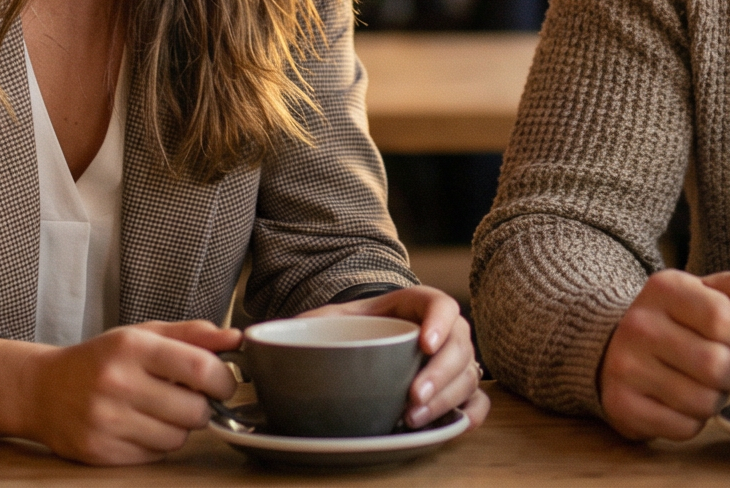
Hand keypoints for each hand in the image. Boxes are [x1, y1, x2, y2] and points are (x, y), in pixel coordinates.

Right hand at [17, 321, 242, 464]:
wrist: (41, 390)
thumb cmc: (101, 359)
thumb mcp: (142, 335)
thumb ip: (192, 335)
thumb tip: (236, 338)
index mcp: (132, 347)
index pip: (200, 368)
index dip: (223, 380)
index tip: (222, 383)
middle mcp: (117, 383)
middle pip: (194, 411)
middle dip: (201, 406)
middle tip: (188, 398)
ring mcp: (106, 421)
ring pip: (177, 439)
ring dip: (178, 428)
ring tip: (159, 411)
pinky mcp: (100, 452)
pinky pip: (154, 456)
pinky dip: (155, 444)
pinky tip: (138, 426)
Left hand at [304, 285, 490, 429]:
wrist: (348, 350)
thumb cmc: (336, 333)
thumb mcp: (317, 323)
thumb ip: (296, 328)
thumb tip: (254, 339)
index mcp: (411, 305)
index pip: (440, 303)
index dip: (439, 321)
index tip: (422, 344)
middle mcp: (437, 332)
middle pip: (460, 344)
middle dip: (440, 373)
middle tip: (412, 398)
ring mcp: (448, 362)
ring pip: (469, 374)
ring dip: (447, 399)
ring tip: (412, 419)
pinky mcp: (451, 391)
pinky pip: (476, 401)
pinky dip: (469, 413)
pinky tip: (451, 425)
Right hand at [596, 267, 729, 441]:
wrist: (616, 347)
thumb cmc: (678, 319)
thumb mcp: (707, 290)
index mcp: (664, 288)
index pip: (722, 317)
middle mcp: (639, 325)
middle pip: (716, 364)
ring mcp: (625, 366)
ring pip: (703, 401)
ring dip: (720, 400)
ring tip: (713, 387)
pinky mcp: (622, 404)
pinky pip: (683, 427)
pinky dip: (696, 421)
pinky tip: (687, 404)